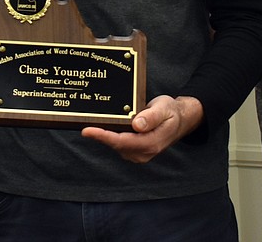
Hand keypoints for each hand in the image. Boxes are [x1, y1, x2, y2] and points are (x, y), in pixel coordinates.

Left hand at [81, 95, 203, 163]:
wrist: (180, 119)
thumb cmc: (171, 112)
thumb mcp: (164, 109)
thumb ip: (151, 117)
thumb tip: (136, 124)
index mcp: (151, 143)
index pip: (121, 141)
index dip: (103, 136)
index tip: (86, 130)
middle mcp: (143, 152)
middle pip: (115, 144)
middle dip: (98, 134)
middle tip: (81, 122)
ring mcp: (138, 153)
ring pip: (115, 144)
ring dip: (103, 134)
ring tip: (88, 121)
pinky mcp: (134, 150)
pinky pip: (118, 143)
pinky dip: (109, 134)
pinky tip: (102, 125)